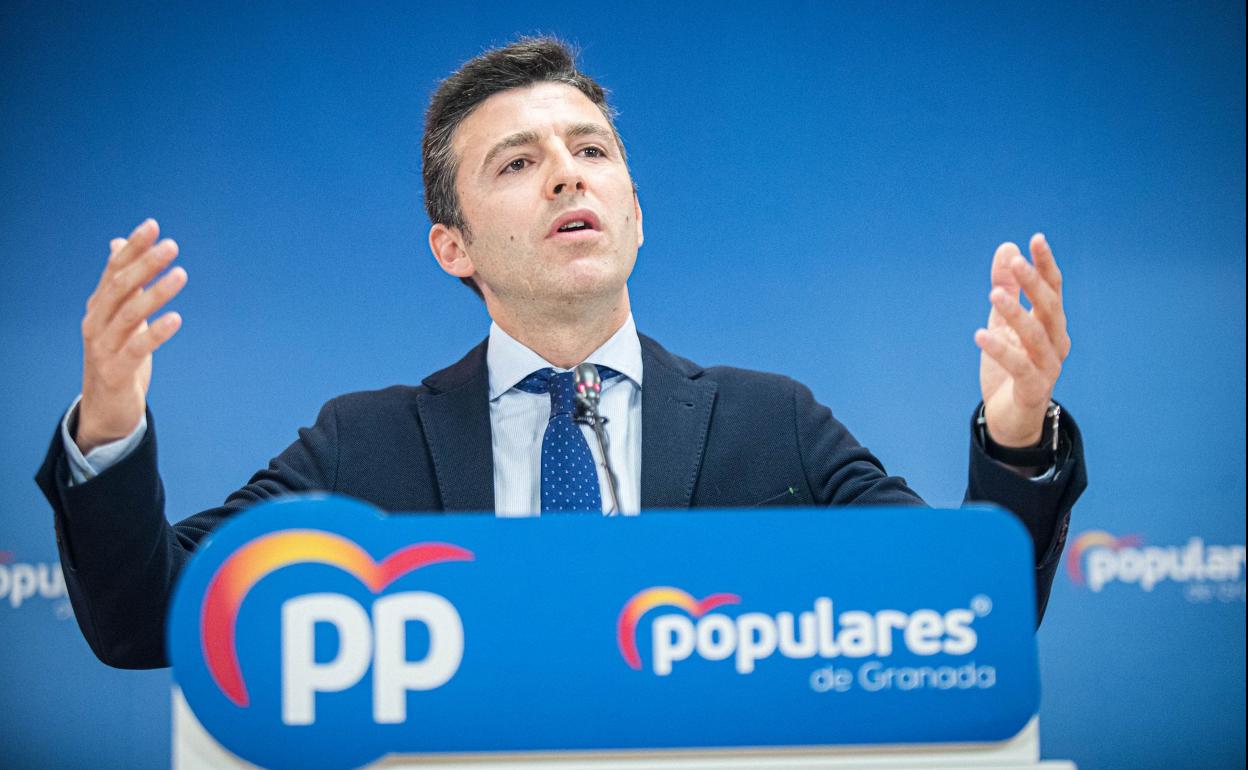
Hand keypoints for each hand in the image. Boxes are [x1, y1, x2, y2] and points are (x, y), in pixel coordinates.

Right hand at [76, 219, 186, 452]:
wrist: (105, 408)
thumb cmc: (117, 357)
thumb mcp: (119, 317)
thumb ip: (121, 284)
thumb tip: (118, 245)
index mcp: (98, 307)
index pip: (114, 270)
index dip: (132, 248)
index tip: (153, 226)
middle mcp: (96, 323)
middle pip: (120, 287)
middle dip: (145, 264)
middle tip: (171, 246)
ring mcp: (103, 348)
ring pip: (129, 314)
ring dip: (156, 293)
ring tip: (181, 274)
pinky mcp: (116, 371)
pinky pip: (136, 349)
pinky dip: (156, 332)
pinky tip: (176, 318)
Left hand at [973, 233, 1070, 447]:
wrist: (1011, 418)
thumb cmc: (1011, 368)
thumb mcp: (1003, 323)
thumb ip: (1007, 289)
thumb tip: (1007, 249)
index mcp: (1051, 325)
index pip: (1052, 289)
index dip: (1045, 265)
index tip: (1035, 240)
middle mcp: (1056, 343)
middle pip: (1049, 307)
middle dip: (1033, 283)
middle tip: (1016, 262)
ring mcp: (1048, 367)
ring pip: (1035, 336)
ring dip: (1015, 313)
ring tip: (993, 294)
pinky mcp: (1033, 389)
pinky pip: (1019, 367)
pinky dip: (1000, 350)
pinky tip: (979, 336)